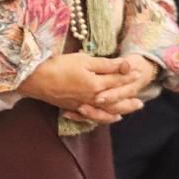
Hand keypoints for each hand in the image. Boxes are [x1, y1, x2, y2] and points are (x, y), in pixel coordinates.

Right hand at [18, 54, 144, 123]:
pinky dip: (105, 118)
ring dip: (122, 110)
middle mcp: (93, 98)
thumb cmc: (59, 66)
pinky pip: (95, 117)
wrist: (36, 79)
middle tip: (142, 101)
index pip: (117, 80)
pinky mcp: (74, 108)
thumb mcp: (83, 60)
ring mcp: (83, 105)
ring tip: (132, 109)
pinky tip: (111, 118)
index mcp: (96, 85)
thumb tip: (125, 64)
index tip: (139, 72)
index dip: (128, 76)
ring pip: (108, 111)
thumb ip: (106, 64)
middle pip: (116, 100)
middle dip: (129, 98)